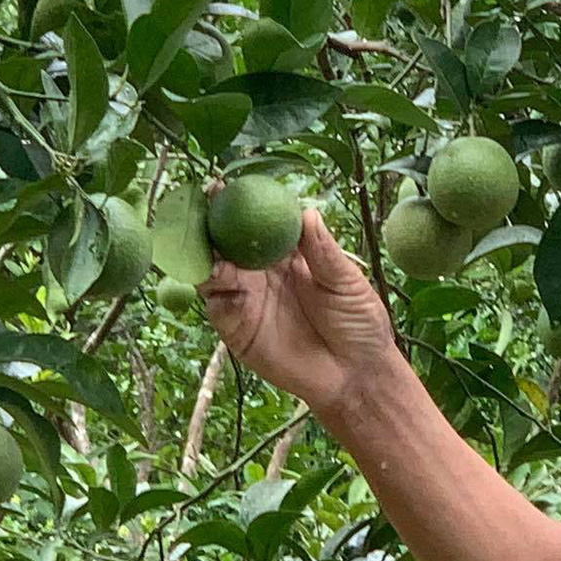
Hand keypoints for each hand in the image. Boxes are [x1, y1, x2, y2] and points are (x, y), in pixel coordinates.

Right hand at [199, 209, 406, 416]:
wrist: (355, 374)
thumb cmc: (358, 322)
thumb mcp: (346, 283)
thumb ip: (323, 252)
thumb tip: (308, 212)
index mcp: (286, 253)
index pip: (259, 221)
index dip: (241, 203)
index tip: (227, 185)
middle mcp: (259, 270)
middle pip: (226, 240)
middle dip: (210, 221)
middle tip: (202, 204)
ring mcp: (245, 297)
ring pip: (213, 269)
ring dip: (204, 253)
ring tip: (205, 240)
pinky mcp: (236, 326)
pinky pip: (216, 304)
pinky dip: (211, 289)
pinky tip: (214, 276)